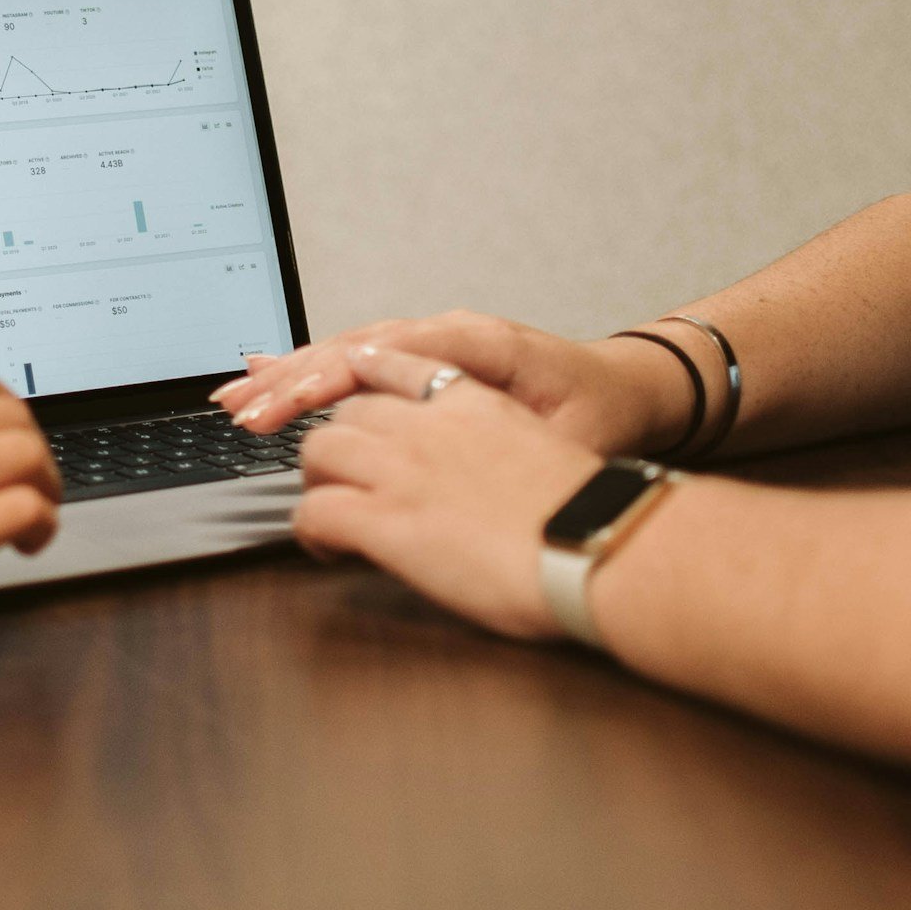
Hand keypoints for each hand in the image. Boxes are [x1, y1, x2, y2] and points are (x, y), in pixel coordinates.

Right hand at [0, 358, 60, 676]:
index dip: (3, 408)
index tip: (6, 438)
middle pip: (9, 410)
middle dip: (32, 448)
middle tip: (31, 483)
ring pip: (27, 453)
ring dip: (45, 485)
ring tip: (35, 516)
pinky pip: (24, 507)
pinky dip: (42, 524)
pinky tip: (25, 544)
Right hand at [213, 310, 692, 455]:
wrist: (628, 392)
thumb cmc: (600, 415)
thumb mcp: (563, 433)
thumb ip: (501, 434)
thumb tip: (439, 443)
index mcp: (473, 341)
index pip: (380, 354)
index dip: (323, 378)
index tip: (279, 405)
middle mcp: (445, 334)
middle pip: (351, 349)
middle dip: (288, 379)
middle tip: (237, 410)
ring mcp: (433, 345)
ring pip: (348, 353)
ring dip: (290, 376)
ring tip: (236, 396)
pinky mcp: (427, 363)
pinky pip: (360, 362)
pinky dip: (314, 372)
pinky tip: (272, 374)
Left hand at [292, 348, 608, 641]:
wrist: (599, 543)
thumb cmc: (588, 514)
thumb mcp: (545, 451)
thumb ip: (499, 444)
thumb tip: (481, 472)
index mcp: (472, 402)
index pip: (398, 363)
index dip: (359, 370)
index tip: (339, 376)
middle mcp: (429, 424)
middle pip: (348, 408)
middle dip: (335, 439)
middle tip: (336, 474)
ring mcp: (402, 468)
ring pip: (320, 449)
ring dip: (317, 480)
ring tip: (328, 510)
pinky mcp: (385, 518)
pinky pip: (317, 510)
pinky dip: (311, 529)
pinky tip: (326, 547)